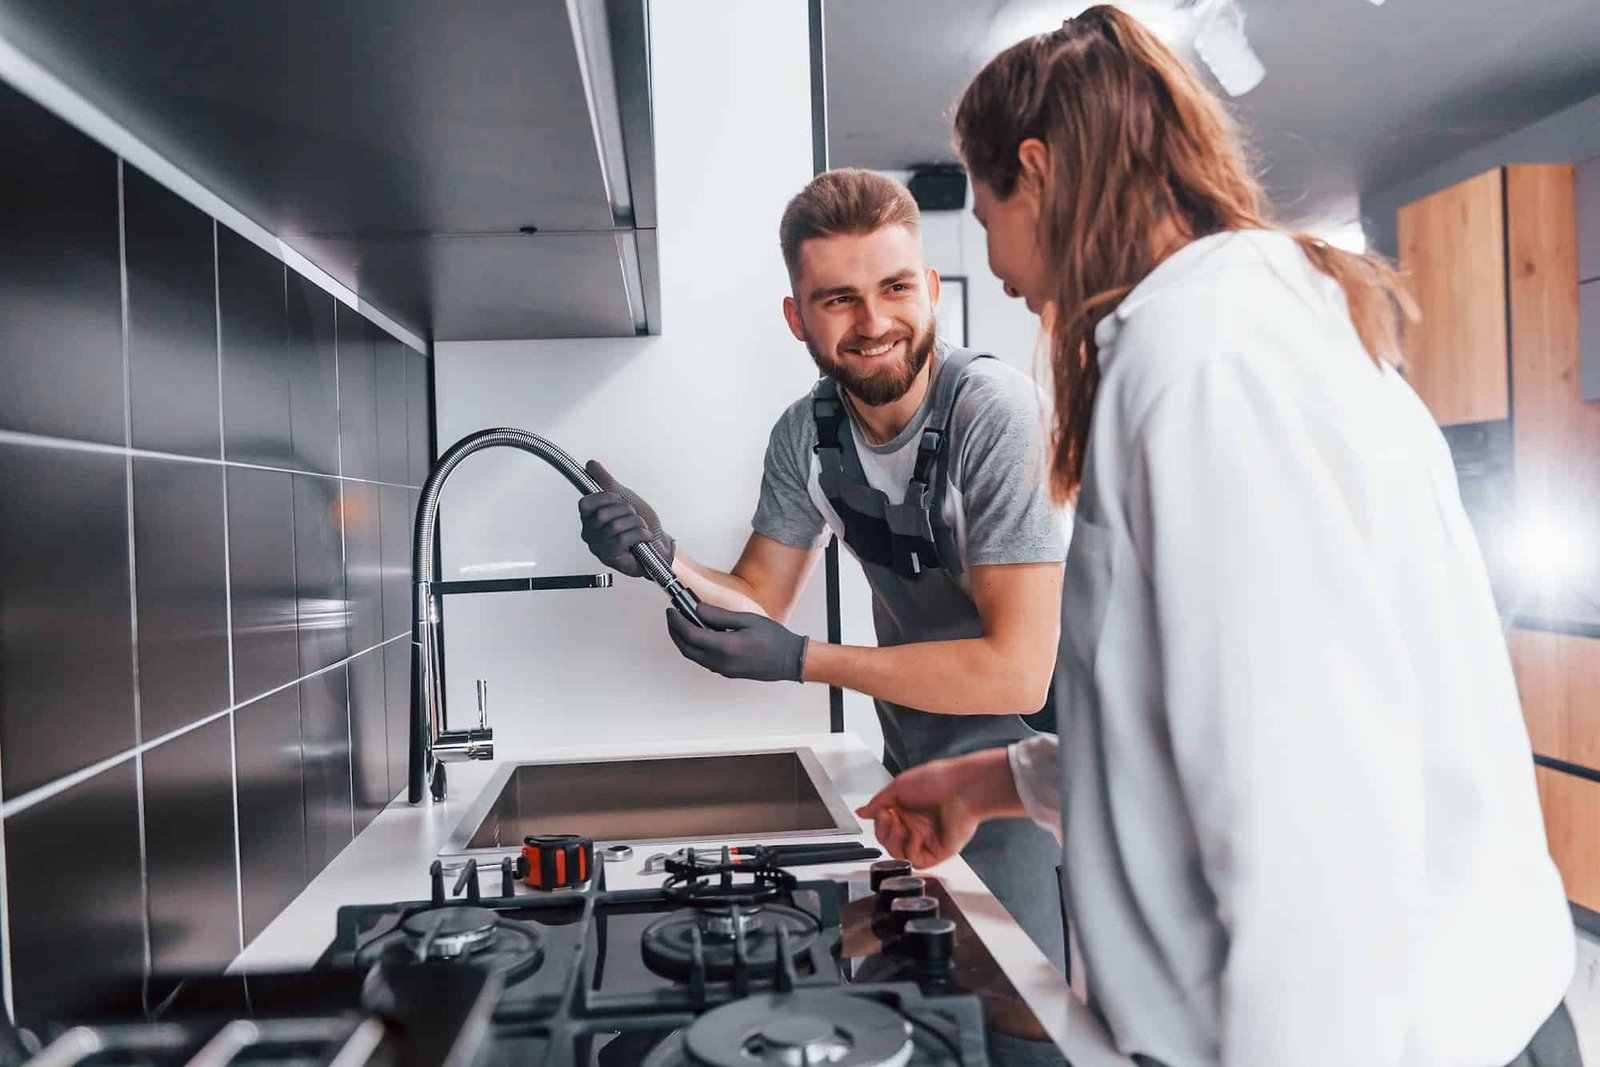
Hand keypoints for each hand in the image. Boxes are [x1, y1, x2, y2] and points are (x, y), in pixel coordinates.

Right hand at [577, 460, 673, 577]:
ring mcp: (599, 547)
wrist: (658, 545)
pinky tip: (644, 537)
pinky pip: (624, 539)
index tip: (620, 501)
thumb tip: (591, 465)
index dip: (607, 498)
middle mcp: (590, 533)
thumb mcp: (622, 497)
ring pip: (616, 526)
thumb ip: (605, 480)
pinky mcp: (612, 557)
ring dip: (636, 523)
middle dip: (626, 511)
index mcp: (588, 519)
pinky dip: (641, 534)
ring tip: (640, 528)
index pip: (586, 503)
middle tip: (634, 517)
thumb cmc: (639, 524)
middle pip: (603, 513)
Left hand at [665, 602, 807, 681]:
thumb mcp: (746, 620)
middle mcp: (721, 662)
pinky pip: (702, 660)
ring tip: (682, 623)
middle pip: (686, 648)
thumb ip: (719, 616)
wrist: (789, 660)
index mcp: (725, 647)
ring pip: (692, 655)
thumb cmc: (774, 639)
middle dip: (674, 631)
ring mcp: (722, 669)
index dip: (677, 621)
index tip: (672, 610)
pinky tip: (698, 635)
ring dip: (683, 640)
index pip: (690, 634)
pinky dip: (694, 647)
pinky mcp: (726, 672)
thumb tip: (697, 610)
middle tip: (671, 616)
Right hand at [855, 753, 1008, 868]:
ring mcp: (926, 839)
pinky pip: (916, 860)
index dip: (878, 823)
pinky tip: (915, 834)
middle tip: (888, 819)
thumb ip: (878, 802)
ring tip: (899, 826)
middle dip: (883, 832)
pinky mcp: (937, 852)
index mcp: (907, 809)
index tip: (880, 813)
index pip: (884, 826)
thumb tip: (862, 812)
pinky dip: (910, 849)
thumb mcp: (899, 787)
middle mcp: (916, 825)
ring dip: (893, 842)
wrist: (962, 788)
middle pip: (888, 841)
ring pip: (899, 853)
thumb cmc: (936, 780)